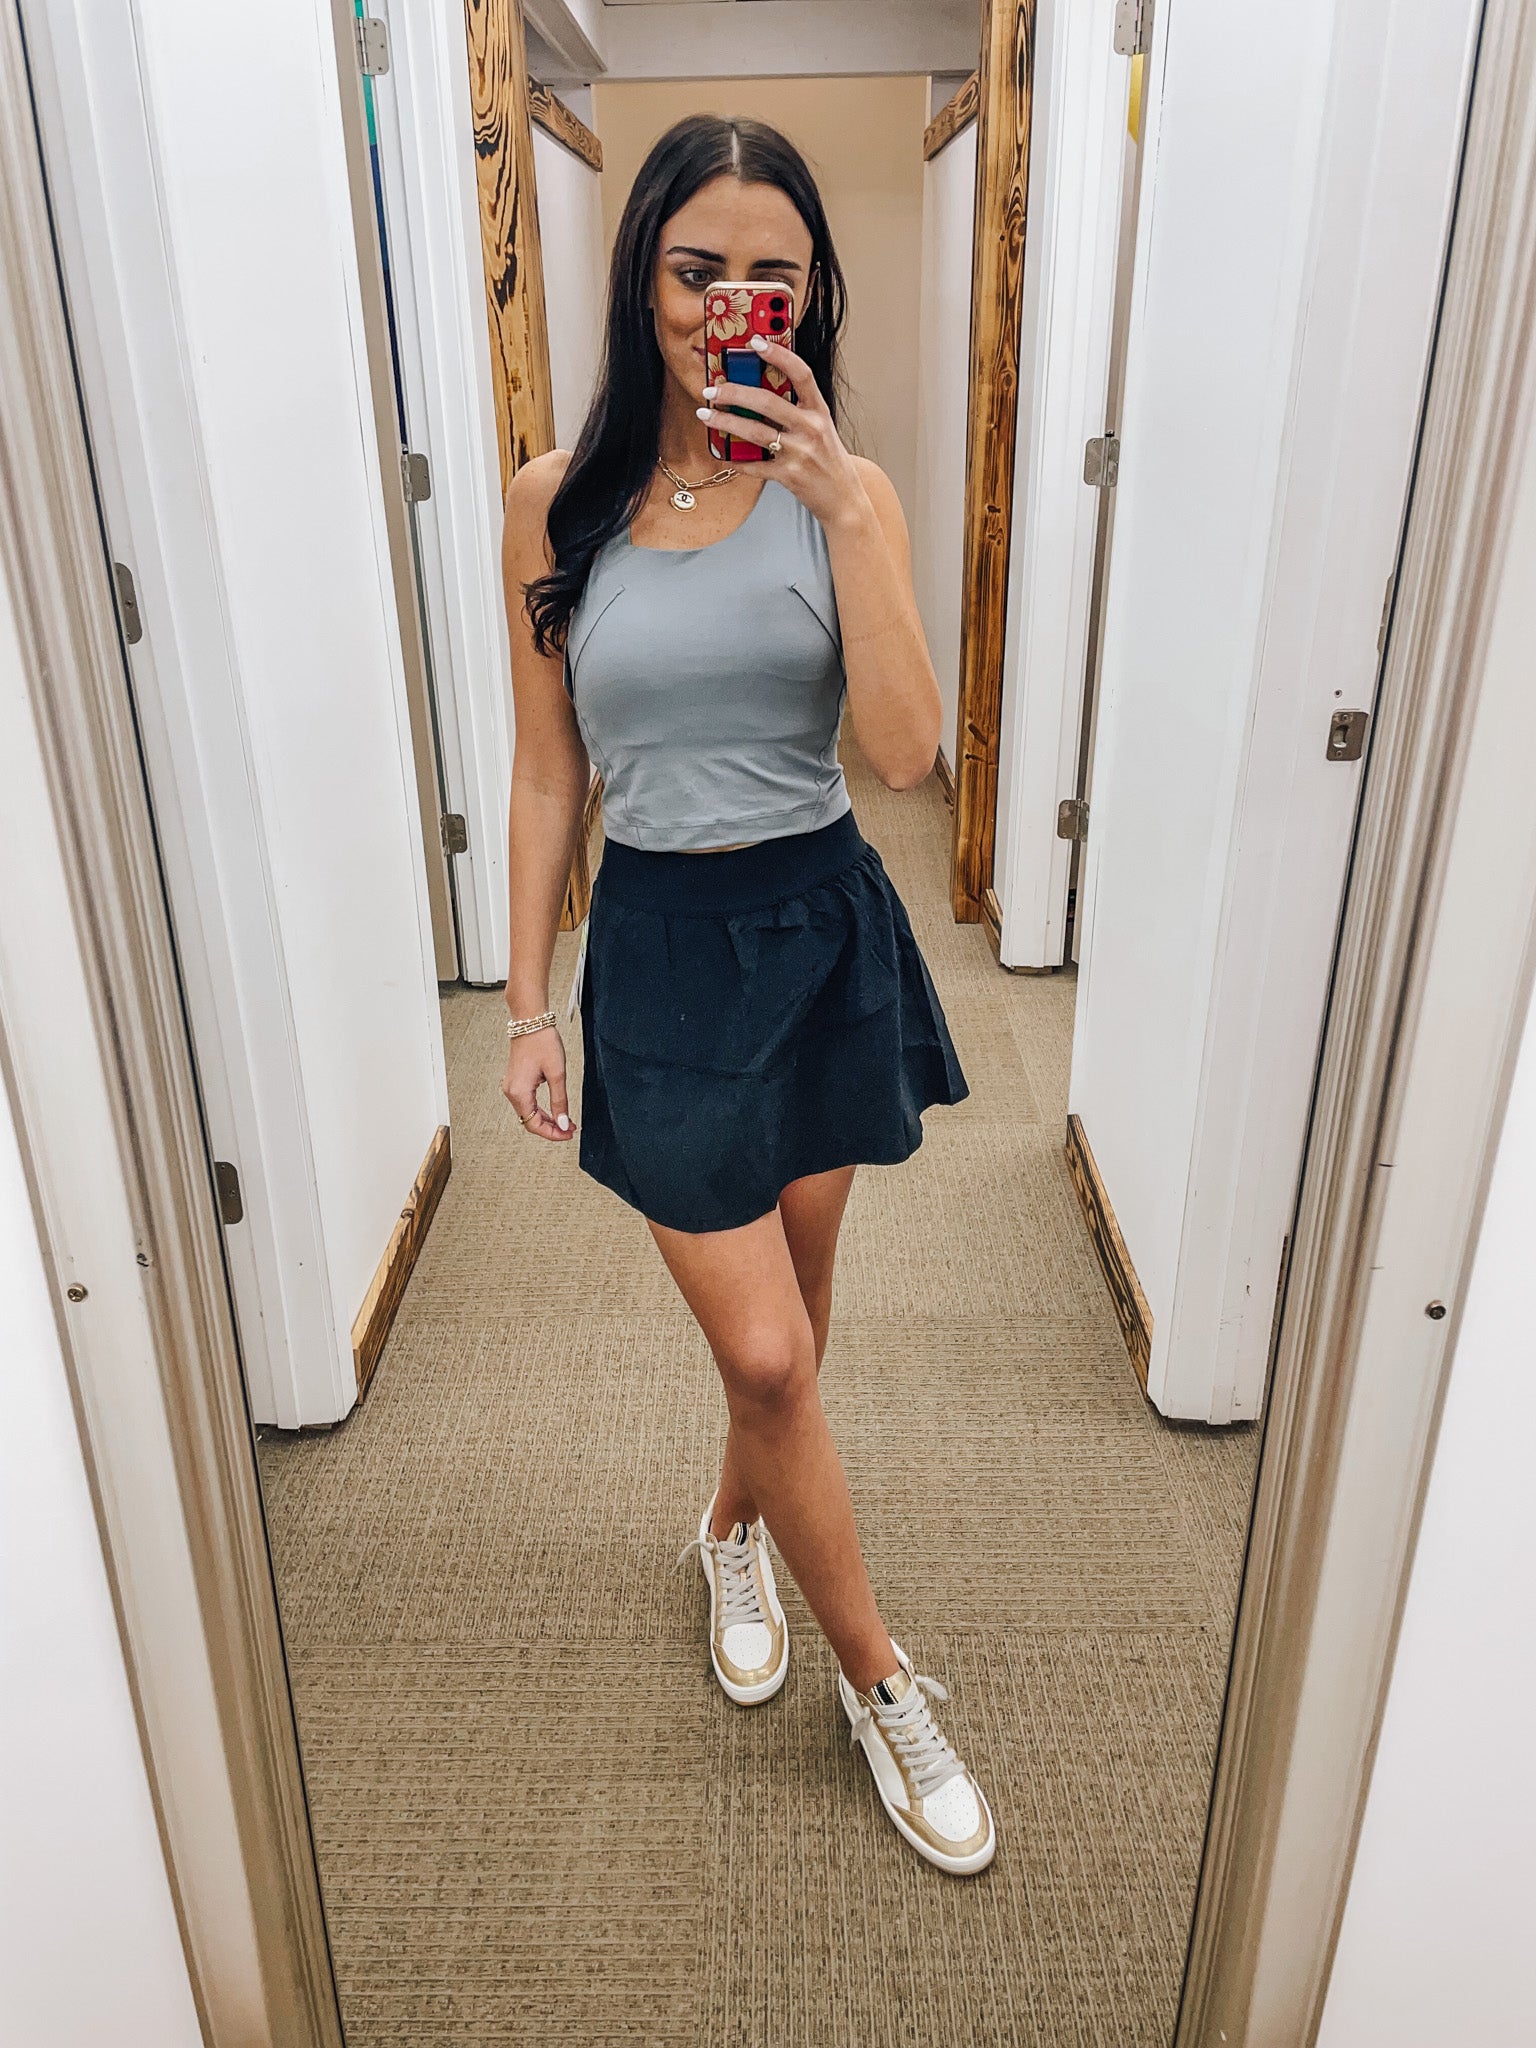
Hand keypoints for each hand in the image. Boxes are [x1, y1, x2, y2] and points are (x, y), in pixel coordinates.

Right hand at [502, 1024, 575, 1141]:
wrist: (531, 1022)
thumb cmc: (542, 1042)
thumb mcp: (557, 1074)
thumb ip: (560, 1101)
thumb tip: (562, 1122)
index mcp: (519, 1092)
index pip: (534, 1124)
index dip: (552, 1133)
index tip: (568, 1133)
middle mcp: (511, 1092)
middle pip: (530, 1121)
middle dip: (551, 1128)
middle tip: (570, 1129)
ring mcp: (511, 1087)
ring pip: (529, 1113)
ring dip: (547, 1120)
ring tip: (565, 1122)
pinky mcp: (515, 1082)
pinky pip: (527, 1103)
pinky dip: (541, 1110)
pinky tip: (554, 1111)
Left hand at [699, 336, 868, 532]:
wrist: (844, 499)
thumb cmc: (828, 460)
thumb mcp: (820, 428)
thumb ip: (796, 409)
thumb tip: (758, 392)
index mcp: (819, 411)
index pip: (801, 373)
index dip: (779, 355)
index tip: (756, 342)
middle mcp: (811, 428)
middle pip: (767, 402)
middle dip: (734, 393)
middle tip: (712, 390)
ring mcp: (800, 453)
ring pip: (755, 432)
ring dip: (726, 422)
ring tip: (706, 415)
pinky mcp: (789, 476)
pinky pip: (755, 465)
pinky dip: (736, 460)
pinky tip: (723, 453)